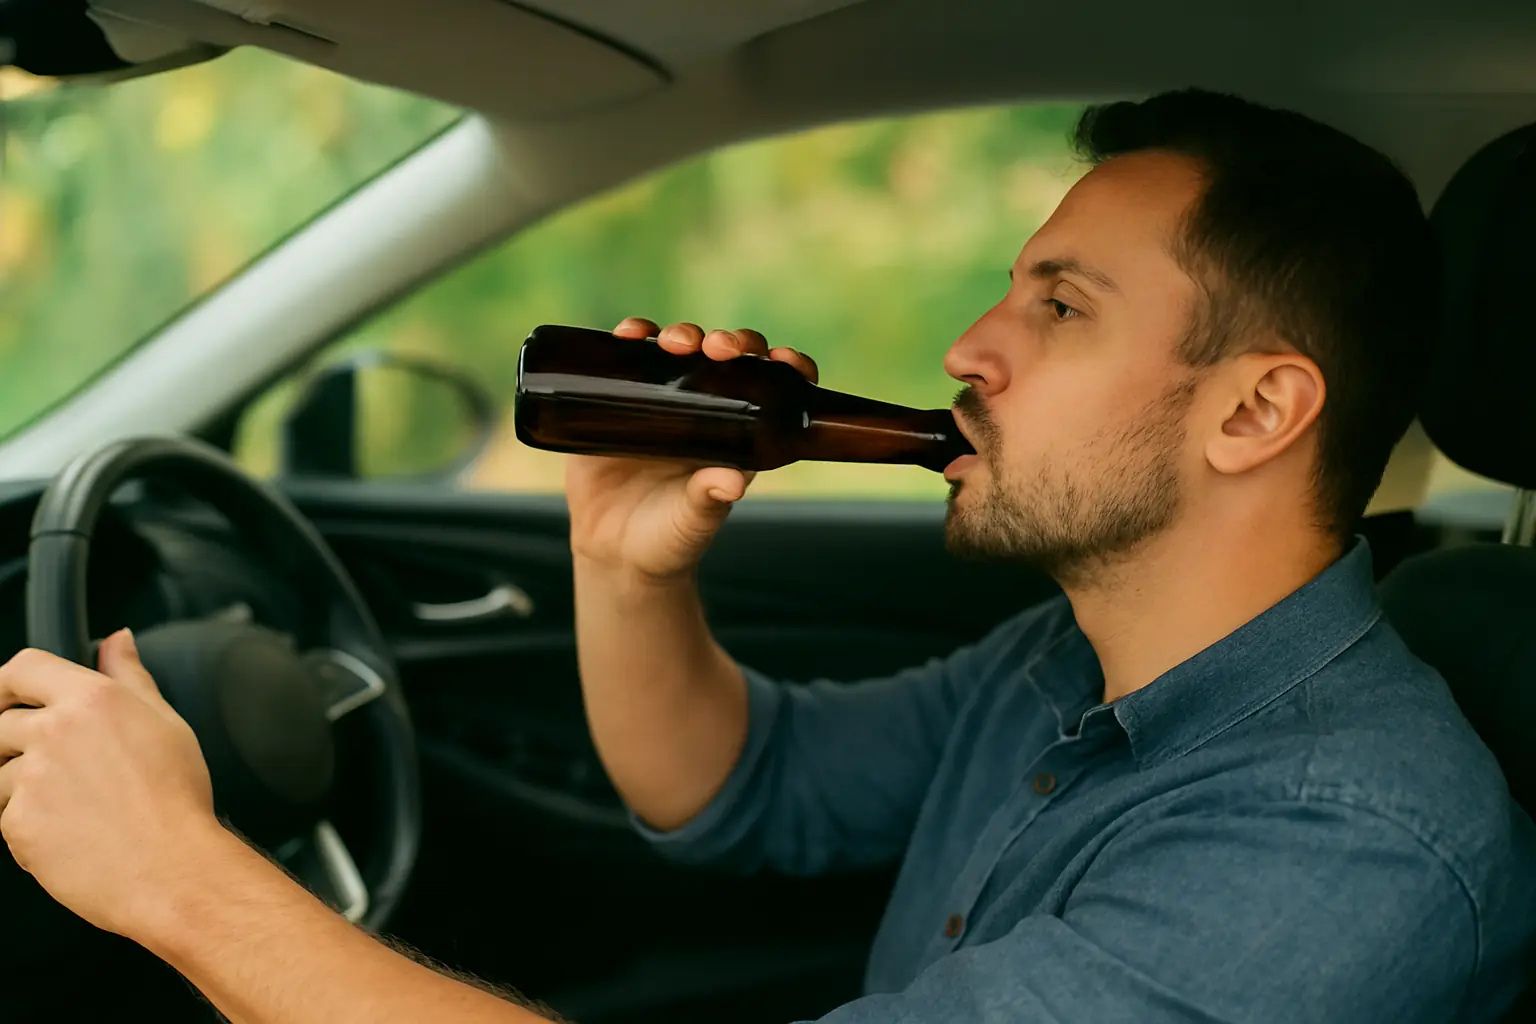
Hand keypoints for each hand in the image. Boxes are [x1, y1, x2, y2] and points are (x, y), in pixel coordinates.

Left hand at [0, 629, 222, 937]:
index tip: (9, 697)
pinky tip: (71, 834)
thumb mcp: (166, 723)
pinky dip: (29, 827)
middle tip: (55, 770)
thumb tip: (117, 641)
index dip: (10, 681)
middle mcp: (54, 732)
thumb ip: (130, 676)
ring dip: (22, 789)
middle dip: (16, 743)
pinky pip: (6, 818)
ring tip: (74, 810)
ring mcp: (30, 779)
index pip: (24, 667)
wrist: (172, 868)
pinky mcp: (16, 823)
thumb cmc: (177, 799)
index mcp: (91, 701)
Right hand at [565, 316, 818, 581]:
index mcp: (738, 434)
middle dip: (730, 342)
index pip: (772, 388)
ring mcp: (661, 402)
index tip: (783, 359)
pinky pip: (627, 359)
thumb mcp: (693, 521)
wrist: (612, 553)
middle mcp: (704, 410)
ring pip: (679, 351)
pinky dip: (631, 338)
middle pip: (727, 359)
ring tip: (676, 343)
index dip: (785, 367)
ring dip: (682, 335)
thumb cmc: (667, 540)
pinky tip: (629, 333)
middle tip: (720, 348)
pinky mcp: (618, 401)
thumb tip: (734, 481)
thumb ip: (710, 500)